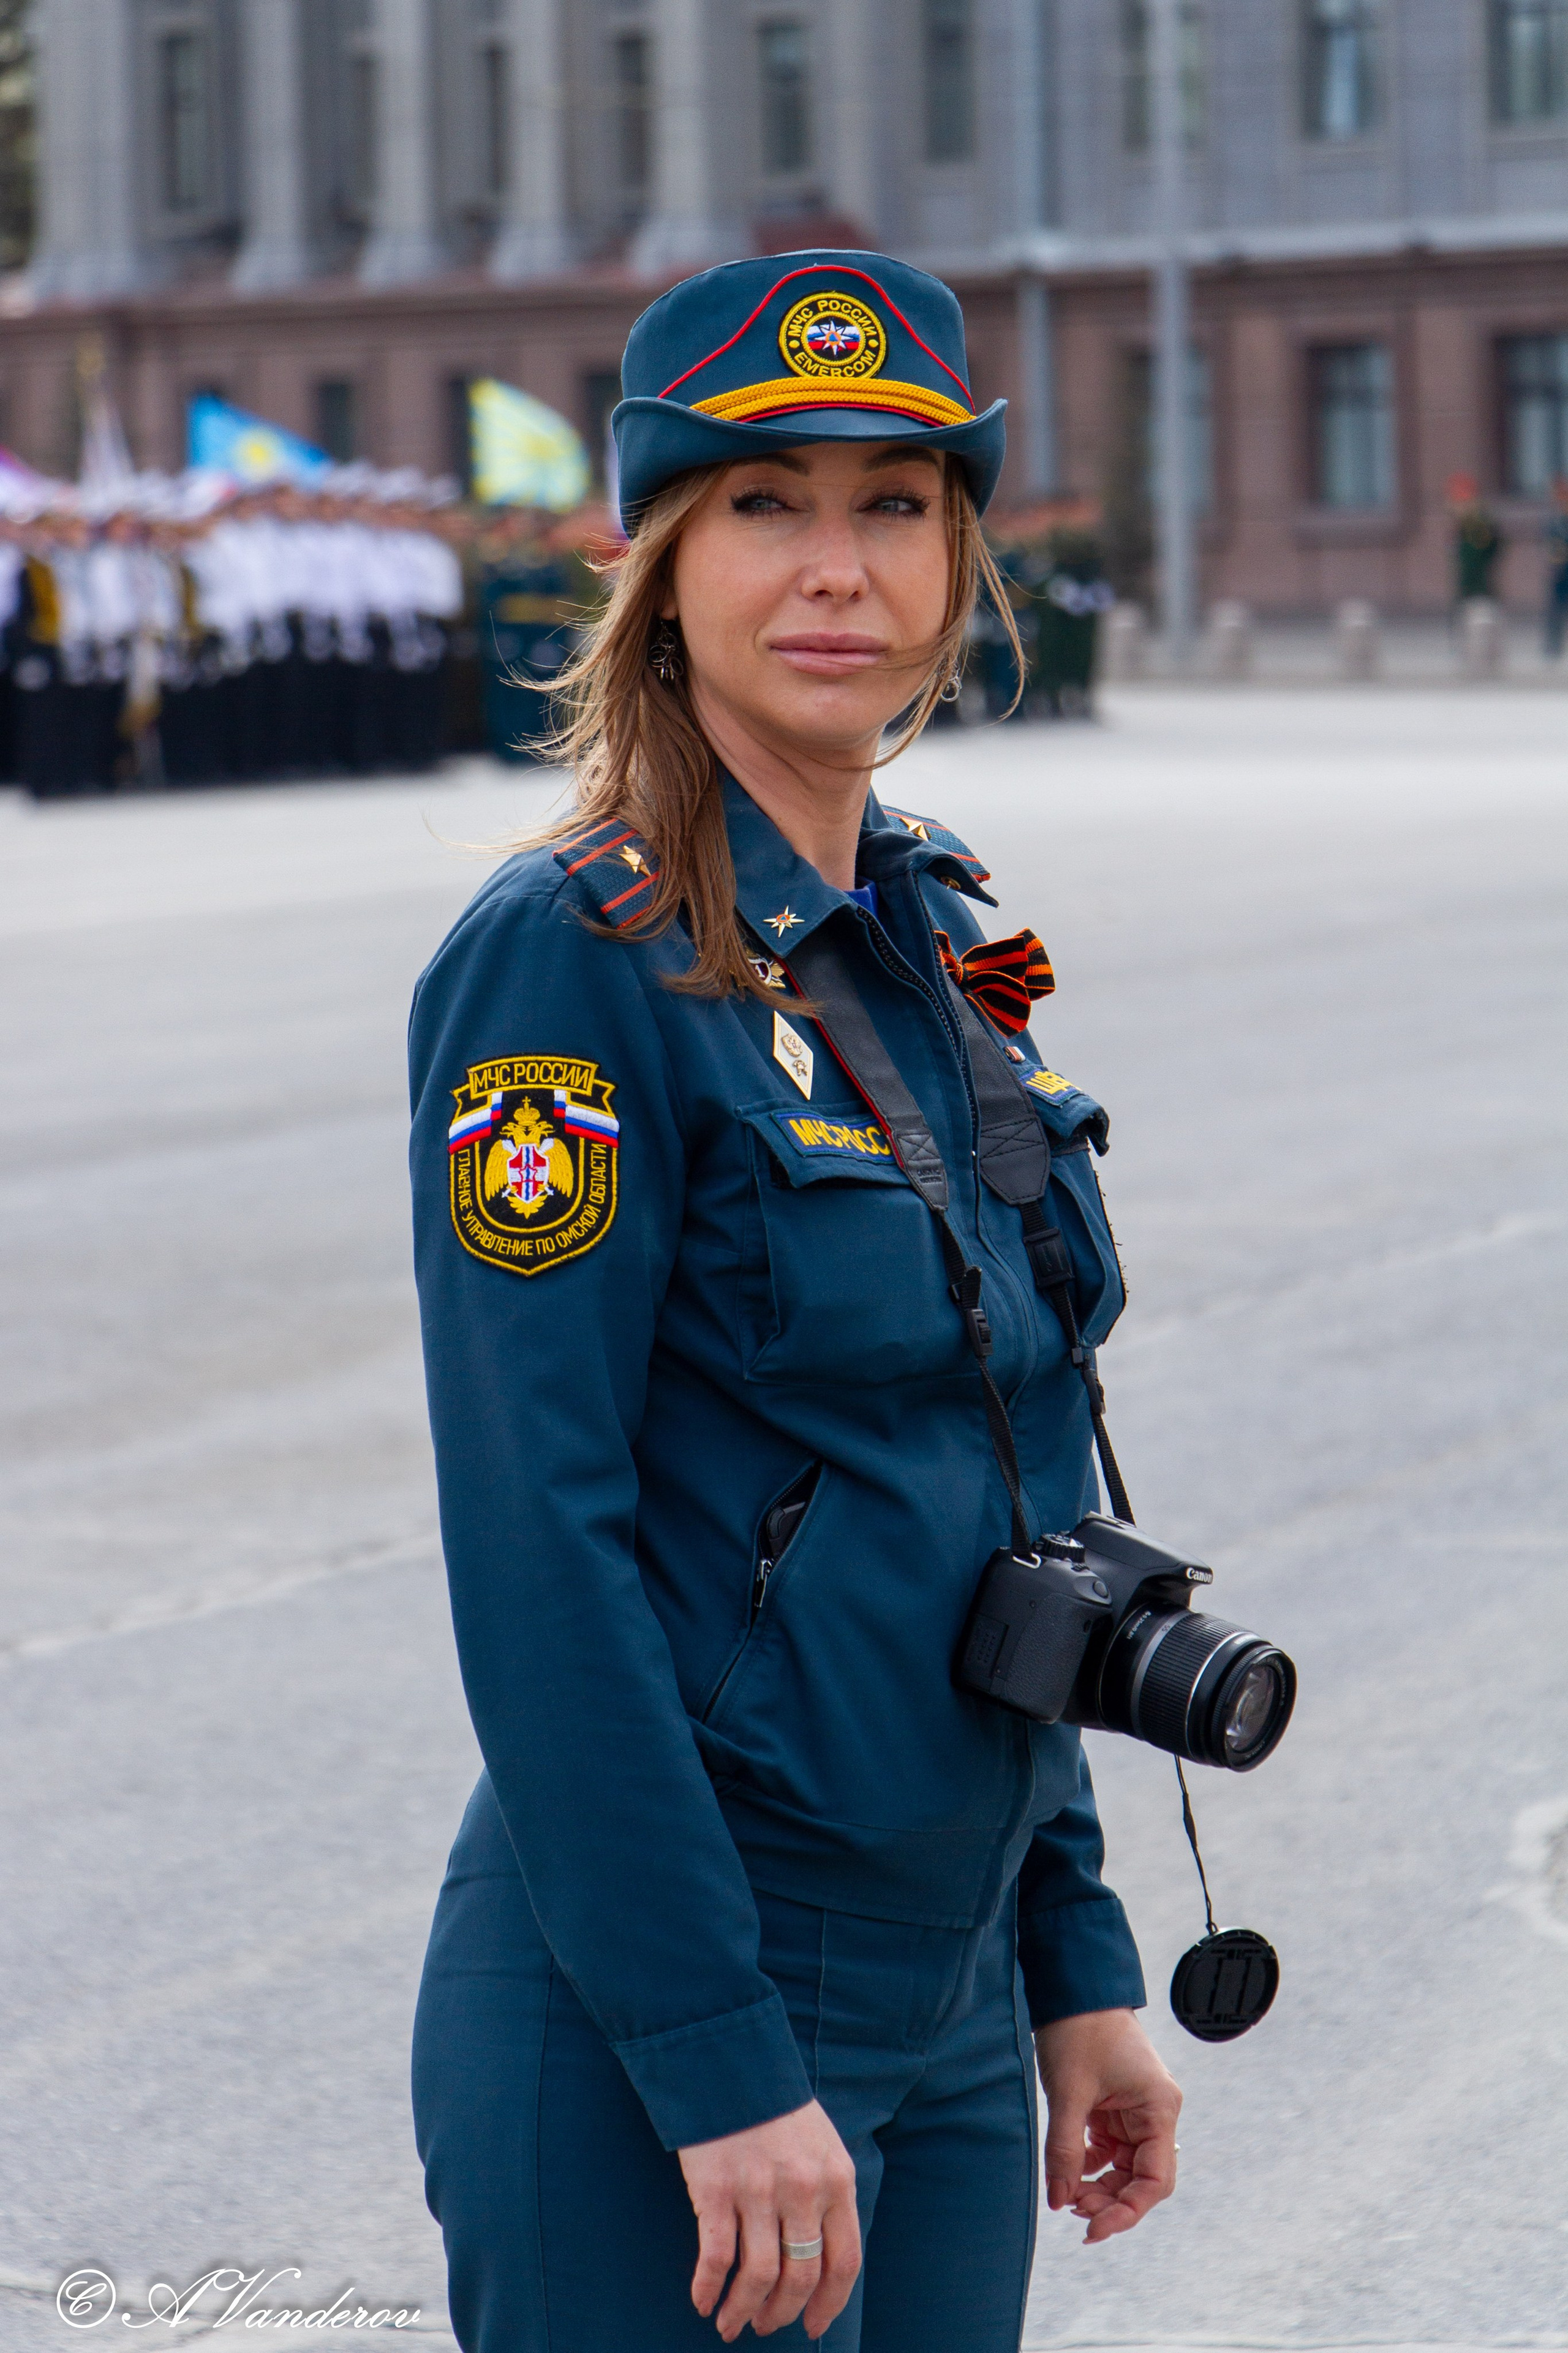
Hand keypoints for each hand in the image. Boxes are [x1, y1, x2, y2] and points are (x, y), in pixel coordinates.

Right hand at [679, 2099, 860, 2341]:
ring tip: (731, 2324)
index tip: (812, 2327)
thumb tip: (822, 2258)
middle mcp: (803, 2190)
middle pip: (801, 2277)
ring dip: (744, 2310)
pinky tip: (702, 2302)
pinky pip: (715, 2257)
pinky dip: (708, 2288)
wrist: (731, 2060)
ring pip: (759, 2277)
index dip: (829, 2305)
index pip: (844, 2262)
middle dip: (782, 2313)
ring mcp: (759, 2191)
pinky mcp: (717, 2190)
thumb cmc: (776, 2107)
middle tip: (764, 2326)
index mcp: (837, 2180)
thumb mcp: (822, 2145)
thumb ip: (828, 2195)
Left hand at [1034, 2008, 1181, 2243]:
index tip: (1093, 2229)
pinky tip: (1069, 2175)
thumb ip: (1065, 2150)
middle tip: (1075, 2214)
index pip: (1154, 2180)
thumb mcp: (1068, 2093)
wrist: (1074, 1986)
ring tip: (1068, 2196)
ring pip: (1125, 2168)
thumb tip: (1059, 2199)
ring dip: (1100, 2187)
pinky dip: (1091, 2166)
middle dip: (1111, 2201)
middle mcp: (1155, 2113)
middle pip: (1142, 2179)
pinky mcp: (1116, 2107)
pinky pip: (1110, 2150)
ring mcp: (1136, 2110)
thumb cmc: (1079, 2030)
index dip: (1127, 2211)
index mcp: (1159, 2108)